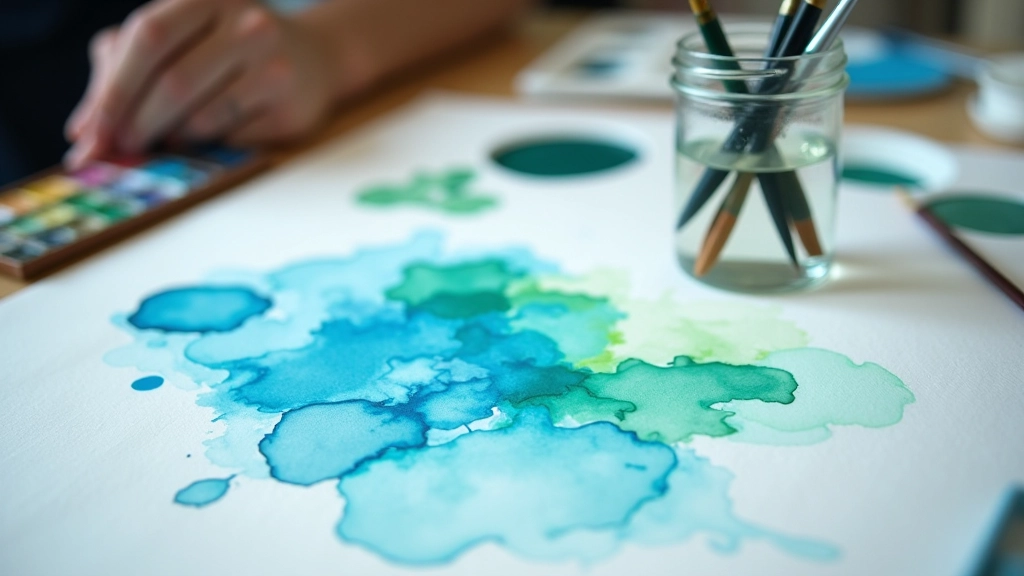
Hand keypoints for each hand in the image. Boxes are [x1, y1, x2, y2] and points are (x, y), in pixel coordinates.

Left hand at [65, 0, 335, 167]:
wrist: (314, 59)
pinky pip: (233, 138)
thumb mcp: (176, 41)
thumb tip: (83, 133)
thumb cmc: (227, 50)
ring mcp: (274, 63)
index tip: (91, 132)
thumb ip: (121, 71)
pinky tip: (212, 138)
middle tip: (122, 150)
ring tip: (171, 139)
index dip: (114, 88)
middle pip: (174, 82)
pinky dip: (211, 146)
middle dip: (138, 124)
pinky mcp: (292, 104)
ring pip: (203, 117)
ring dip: (175, 139)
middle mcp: (245, 22)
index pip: (148, 37)